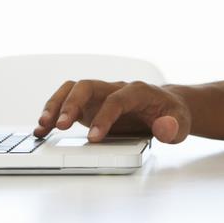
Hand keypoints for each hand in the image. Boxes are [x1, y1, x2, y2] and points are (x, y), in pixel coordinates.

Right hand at [33, 79, 191, 143]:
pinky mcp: (90, 107)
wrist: (167, 107)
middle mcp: (114, 88)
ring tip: (43, 126)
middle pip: (87, 86)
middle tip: (61, 126)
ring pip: (72, 90)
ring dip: (56, 105)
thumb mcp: (180, 123)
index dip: (105, 116)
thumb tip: (164, 128)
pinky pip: (67, 103)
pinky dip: (53, 114)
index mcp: (137, 91)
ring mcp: (100, 96)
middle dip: (72, 103)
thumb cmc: (172, 114)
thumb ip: (172, 126)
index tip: (94, 137)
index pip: (117, 99)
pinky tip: (42, 129)